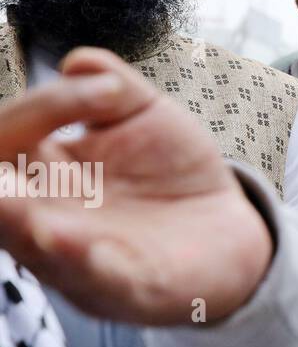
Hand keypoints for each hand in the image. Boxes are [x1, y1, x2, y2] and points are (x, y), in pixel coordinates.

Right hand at [0, 48, 272, 325]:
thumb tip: (77, 60)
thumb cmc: (170, 171)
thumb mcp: (148, 116)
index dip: (46, 105)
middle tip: (9, 167)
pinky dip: (89, 264)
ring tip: (24, 211)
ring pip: (33, 246)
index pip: (10, 136)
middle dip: (1, 186)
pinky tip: (88, 246)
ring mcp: (82, 257)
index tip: (108, 90)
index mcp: (47, 171)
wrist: (226, 224)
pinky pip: (99, 280)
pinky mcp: (129, 286)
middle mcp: (49, 216)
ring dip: (25, 227)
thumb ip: (114, 88)